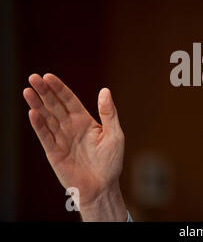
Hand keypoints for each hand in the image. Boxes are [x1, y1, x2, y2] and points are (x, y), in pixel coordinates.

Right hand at [23, 73, 126, 220]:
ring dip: (37, 105)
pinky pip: (45, 136)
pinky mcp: (54, 153)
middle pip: (55, 105)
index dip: (59, 88)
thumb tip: (105, 90)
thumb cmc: (111, 161)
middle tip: (33, 77)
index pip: (69, 100)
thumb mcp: (114, 134)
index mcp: (85, 121)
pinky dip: (39, 125)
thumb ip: (109, 113)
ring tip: (27, 91)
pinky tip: (33, 113)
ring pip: (47, 118)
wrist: (102, 187)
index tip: (49, 76)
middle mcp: (71, 127)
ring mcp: (61, 139)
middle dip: (45, 92)